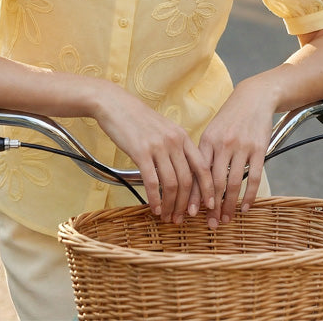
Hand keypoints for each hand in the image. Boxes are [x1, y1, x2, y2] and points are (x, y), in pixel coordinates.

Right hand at [92, 85, 214, 222]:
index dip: (207, 188)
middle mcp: (173, 141)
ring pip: (172, 184)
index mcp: (182, 135)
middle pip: (187, 180)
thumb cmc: (137, 118)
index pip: (202, 166)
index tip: (208, 205)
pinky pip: (152, 182)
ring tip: (166, 217)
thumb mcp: (163, 128)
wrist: (114, 104)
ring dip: (170, 205)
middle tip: (181, 218)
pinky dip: (155, 199)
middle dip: (186, 204)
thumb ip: (174, 146)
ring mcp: (158, 146)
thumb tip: (181, 170)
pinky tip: (153, 208)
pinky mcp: (140, 152)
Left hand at [188, 81, 274, 227]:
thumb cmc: (230, 118)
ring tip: (226, 219)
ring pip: (233, 183)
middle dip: (211, 206)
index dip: (193, 195)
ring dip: (229, 205)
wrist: (253, 97)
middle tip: (210, 224)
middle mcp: (222, 144)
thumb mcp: (212, 131)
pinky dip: (249, 196)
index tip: (189, 213)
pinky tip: (245, 207)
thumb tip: (194, 181)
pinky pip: (254, 177)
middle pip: (214, 182)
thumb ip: (205, 154)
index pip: (198, 173)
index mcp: (207, 140)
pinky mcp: (259, 149)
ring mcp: (241, 147)